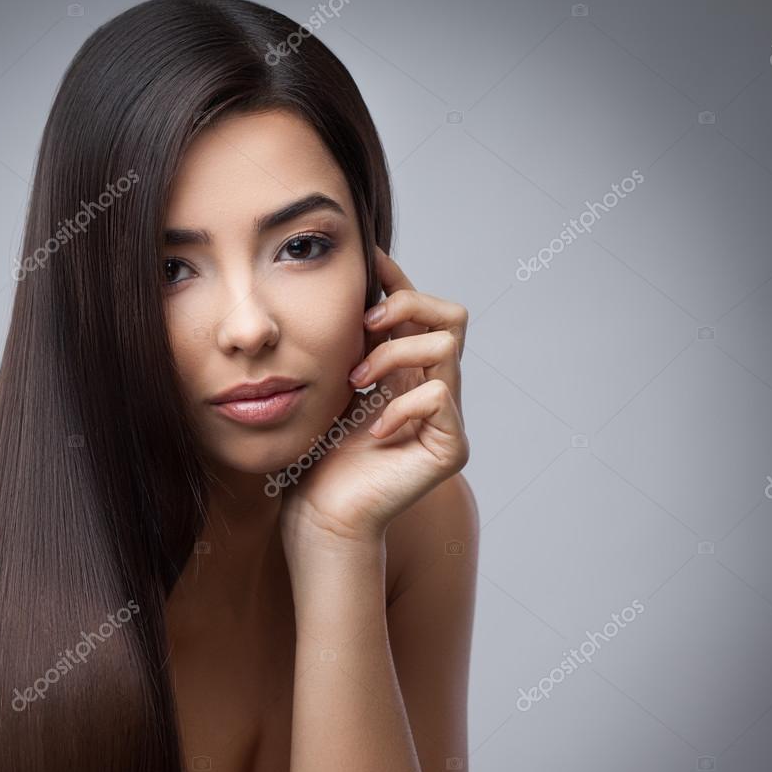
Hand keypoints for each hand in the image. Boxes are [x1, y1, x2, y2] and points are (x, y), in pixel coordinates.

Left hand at [279, 247, 469, 551]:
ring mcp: (446, 419)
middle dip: (407, 305)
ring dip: (393, 354)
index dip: (399, 281)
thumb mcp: (332, 383)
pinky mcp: (450, 447)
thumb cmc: (319, 455)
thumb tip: (348, 285)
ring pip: (445, 347)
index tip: (369, 259)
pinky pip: (439, 396)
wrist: (321, 512)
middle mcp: (433, 389)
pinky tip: (373, 429)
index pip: (420, 311)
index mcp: (406, 372)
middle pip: (451, 315)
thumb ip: (349, 342)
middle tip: (365, 323)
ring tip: (356, 382)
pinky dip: (401, 405)